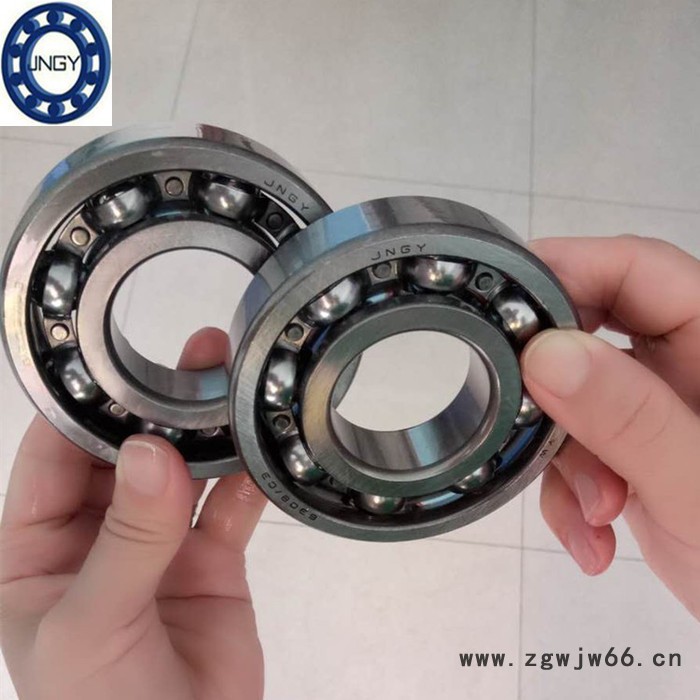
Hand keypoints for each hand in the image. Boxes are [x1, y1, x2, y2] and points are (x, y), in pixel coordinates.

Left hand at [0, 328, 267, 699]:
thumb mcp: (92, 626)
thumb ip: (126, 538)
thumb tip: (149, 449)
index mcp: (35, 547)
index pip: (53, 458)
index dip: (85, 409)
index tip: (126, 361)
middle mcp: (95, 534)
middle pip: (124, 454)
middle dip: (157, 408)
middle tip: (197, 355)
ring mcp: (158, 544)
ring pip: (181, 473)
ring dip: (206, 432)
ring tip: (233, 380)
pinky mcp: (211, 558)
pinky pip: (229, 507)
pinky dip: (247, 477)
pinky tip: (264, 442)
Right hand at [521, 235, 699, 618]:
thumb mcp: (695, 488)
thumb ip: (628, 419)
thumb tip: (545, 354)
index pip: (637, 269)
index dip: (567, 273)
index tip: (502, 312)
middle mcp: (684, 367)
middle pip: (590, 329)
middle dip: (552, 388)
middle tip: (532, 424)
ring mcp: (654, 410)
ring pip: (571, 396)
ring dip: (563, 457)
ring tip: (590, 510)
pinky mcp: (630, 451)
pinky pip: (573, 445)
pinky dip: (566, 491)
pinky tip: (589, 534)